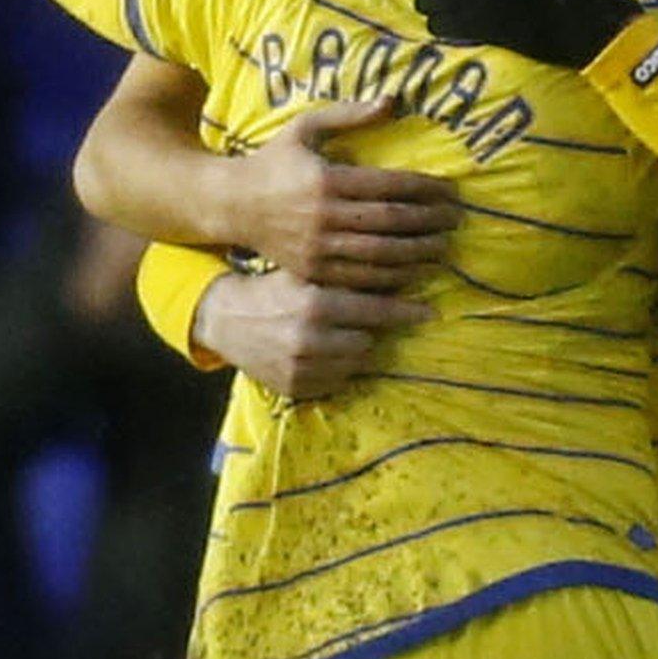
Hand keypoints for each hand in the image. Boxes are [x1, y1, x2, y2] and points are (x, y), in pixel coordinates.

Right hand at [192, 269, 433, 399]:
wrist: (225, 319)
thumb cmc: (274, 289)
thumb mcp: (306, 273)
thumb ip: (348, 276)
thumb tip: (401, 270)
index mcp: (316, 305)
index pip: (376, 312)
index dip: (406, 312)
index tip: (431, 313)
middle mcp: (311, 339)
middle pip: (368, 340)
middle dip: (364, 329)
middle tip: (348, 320)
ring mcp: (302, 368)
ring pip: (354, 362)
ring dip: (351, 349)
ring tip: (329, 335)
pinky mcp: (295, 389)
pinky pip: (335, 380)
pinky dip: (334, 367)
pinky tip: (316, 352)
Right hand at [220, 98, 458, 287]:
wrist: (232, 204)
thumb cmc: (275, 160)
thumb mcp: (305, 127)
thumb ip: (348, 114)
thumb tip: (393, 101)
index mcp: (326, 180)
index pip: (390, 186)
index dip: (426, 189)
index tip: (451, 191)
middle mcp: (323, 216)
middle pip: (391, 223)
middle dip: (430, 222)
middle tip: (456, 220)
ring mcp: (316, 248)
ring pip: (380, 255)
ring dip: (418, 253)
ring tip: (443, 247)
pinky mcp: (311, 271)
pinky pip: (359, 279)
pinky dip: (390, 279)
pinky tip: (413, 272)